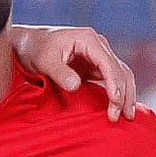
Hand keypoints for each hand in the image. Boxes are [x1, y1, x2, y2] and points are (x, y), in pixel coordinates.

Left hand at [15, 22, 140, 120]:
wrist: (29, 44)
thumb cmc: (35, 49)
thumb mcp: (44, 60)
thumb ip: (59, 72)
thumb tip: (76, 86)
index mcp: (88, 39)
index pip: (108, 63)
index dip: (114, 84)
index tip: (115, 103)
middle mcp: (98, 46)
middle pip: (120, 70)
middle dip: (124, 94)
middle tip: (123, 116)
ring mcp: (98, 56)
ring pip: (120, 75)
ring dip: (126, 95)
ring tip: (127, 116)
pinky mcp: (95, 67)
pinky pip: (112, 80)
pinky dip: (118, 93)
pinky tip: (120, 108)